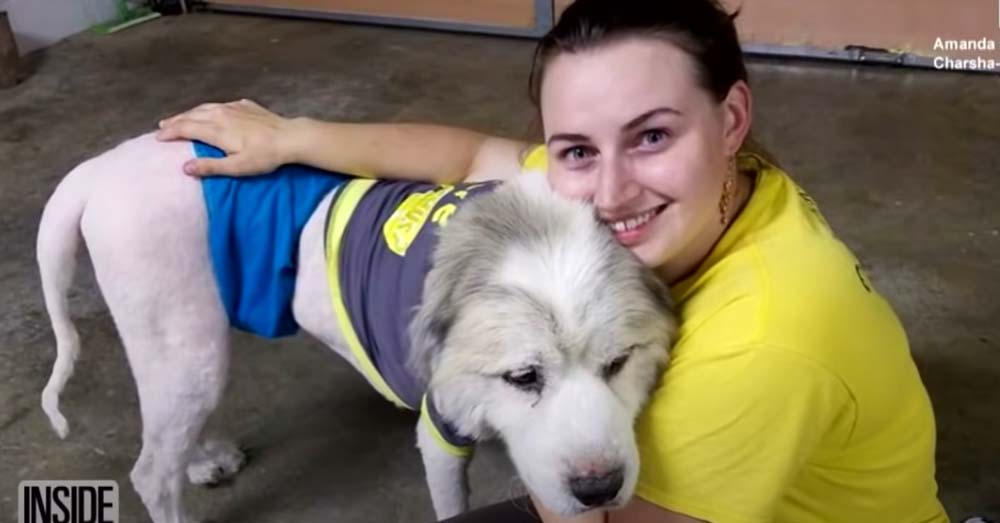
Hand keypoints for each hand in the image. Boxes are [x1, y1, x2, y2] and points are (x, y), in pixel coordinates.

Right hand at [156, 99, 298, 176]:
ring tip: (179, 118)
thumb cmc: (264, 156)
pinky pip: (219, 105)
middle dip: (175, 121)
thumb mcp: (237, 167)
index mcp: (215, 129)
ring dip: (189, 113)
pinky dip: (208, 109)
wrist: (290, 137)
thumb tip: (185, 168)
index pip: (185, 128)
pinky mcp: (245, 105)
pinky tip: (210, 112)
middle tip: (162, 127)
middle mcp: (220, 114)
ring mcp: (233, 107)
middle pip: (191, 115)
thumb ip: (211, 167)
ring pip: (204, 107)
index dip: (170, 132)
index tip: (158, 138)